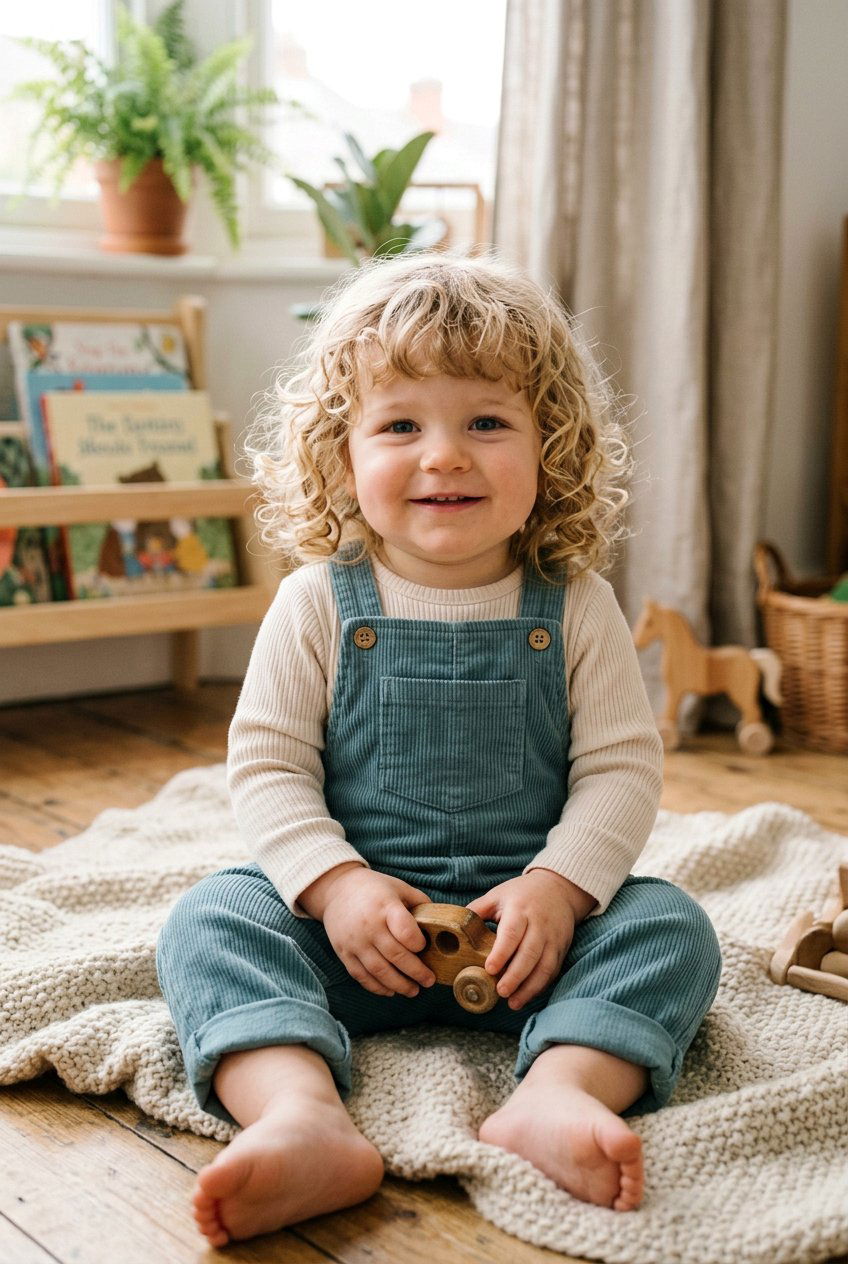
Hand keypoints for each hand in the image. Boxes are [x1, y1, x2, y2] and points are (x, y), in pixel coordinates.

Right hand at [305, 865, 435, 997]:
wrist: (336, 890)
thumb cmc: (373, 889)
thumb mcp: (398, 887)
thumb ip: (419, 902)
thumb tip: (441, 921)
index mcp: (385, 906)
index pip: (405, 931)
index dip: (418, 943)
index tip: (425, 947)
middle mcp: (369, 926)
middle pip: (395, 956)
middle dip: (416, 972)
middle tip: (429, 980)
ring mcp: (354, 942)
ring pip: (379, 971)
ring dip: (398, 985)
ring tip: (413, 990)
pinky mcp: (344, 953)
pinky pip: (362, 976)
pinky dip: (377, 988)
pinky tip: (390, 991)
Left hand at [466, 870, 594, 1010]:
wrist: (558, 889)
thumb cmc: (521, 893)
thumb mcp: (497, 895)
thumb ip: (477, 910)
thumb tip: (451, 926)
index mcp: (519, 910)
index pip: (511, 933)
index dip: (501, 953)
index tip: (489, 969)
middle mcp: (539, 924)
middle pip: (529, 954)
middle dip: (515, 976)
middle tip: (500, 992)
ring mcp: (553, 937)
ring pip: (544, 966)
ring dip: (530, 987)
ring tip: (513, 1003)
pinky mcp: (561, 948)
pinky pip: (553, 970)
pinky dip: (540, 986)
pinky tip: (527, 995)